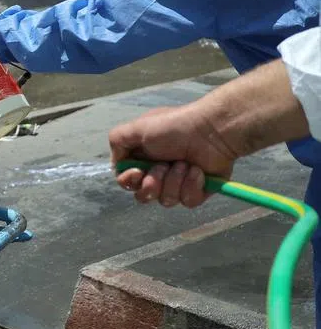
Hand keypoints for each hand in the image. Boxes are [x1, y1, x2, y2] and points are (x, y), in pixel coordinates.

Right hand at [109, 103, 240, 208]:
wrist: (211, 130)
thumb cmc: (173, 126)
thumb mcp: (137, 127)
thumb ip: (117, 141)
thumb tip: (118, 163)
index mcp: (142, 158)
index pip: (126, 181)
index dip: (129, 181)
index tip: (137, 172)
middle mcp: (158, 172)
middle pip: (144, 195)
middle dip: (153, 183)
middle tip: (164, 166)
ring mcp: (178, 183)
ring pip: (166, 200)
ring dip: (174, 181)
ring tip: (184, 163)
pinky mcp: (198, 191)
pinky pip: (188, 201)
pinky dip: (192, 185)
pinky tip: (198, 171)